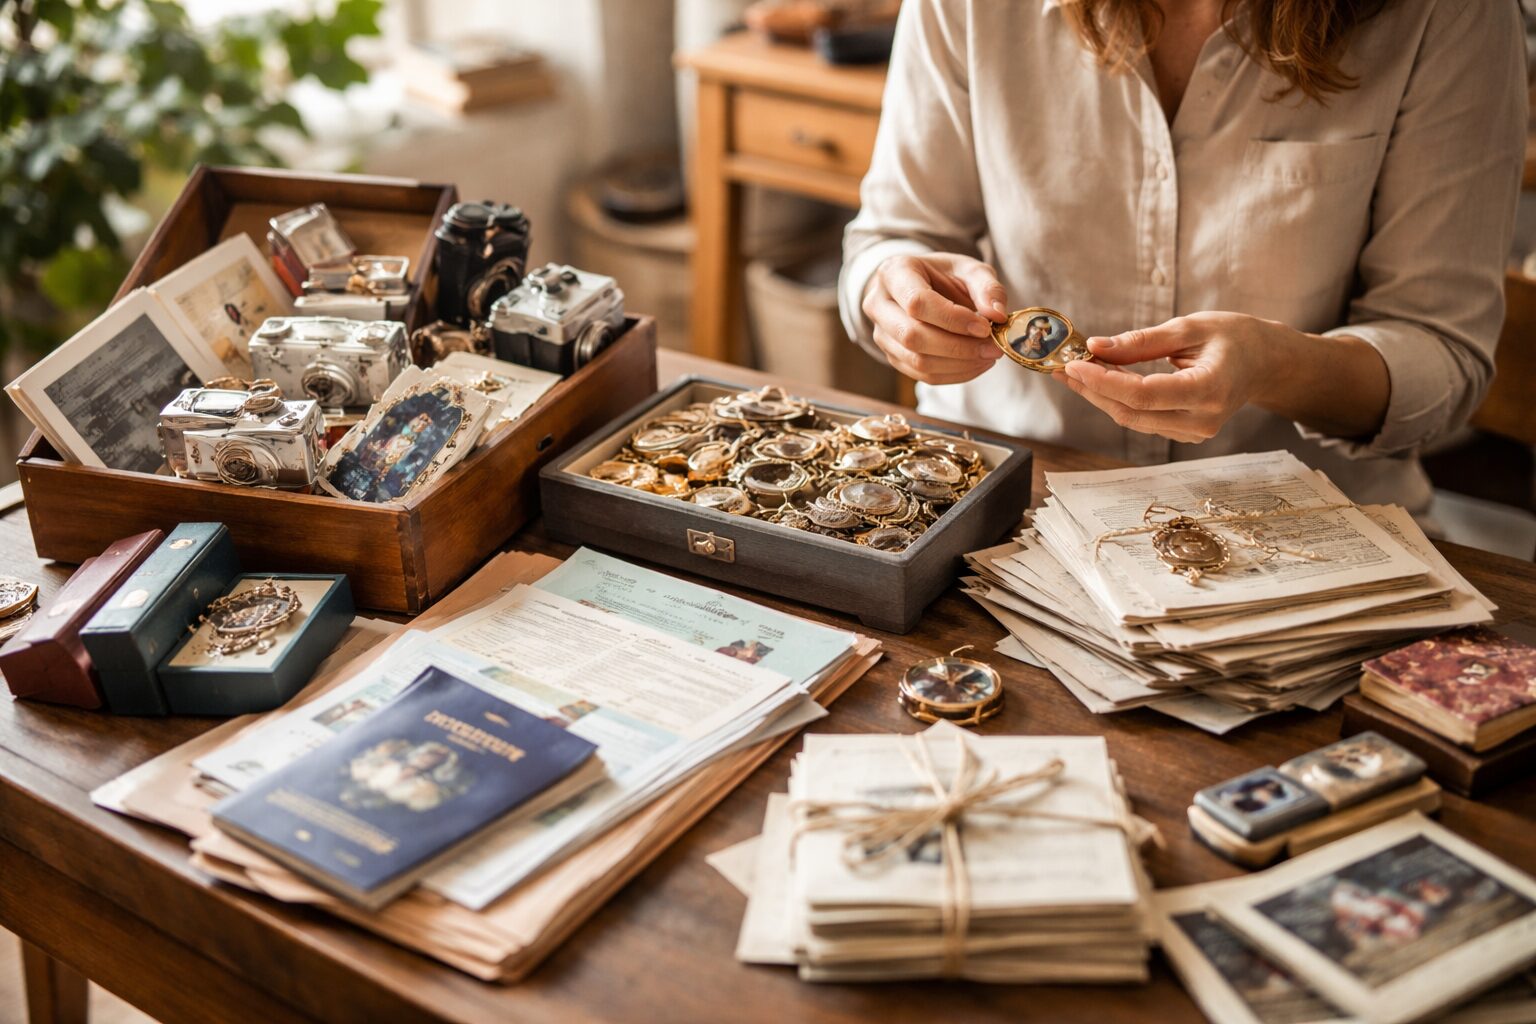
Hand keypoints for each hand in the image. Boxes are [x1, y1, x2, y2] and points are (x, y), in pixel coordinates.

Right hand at [862, 253, 1007, 383]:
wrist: (922, 287)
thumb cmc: (944, 275)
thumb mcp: (968, 269)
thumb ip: (986, 287)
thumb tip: (997, 314)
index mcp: (894, 273)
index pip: (917, 302)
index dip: (952, 319)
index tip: (985, 327)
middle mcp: (878, 304)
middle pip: (912, 336)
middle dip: (958, 347)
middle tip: (992, 347)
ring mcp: (881, 334)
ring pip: (916, 360)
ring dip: (959, 364)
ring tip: (988, 355)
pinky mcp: (892, 356)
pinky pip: (922, 375)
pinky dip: (954, 374)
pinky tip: (976, 363)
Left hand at [1059, 311, 1280, 443]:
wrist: (1266, 362)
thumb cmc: (1235, 338)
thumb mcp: (1191, 327)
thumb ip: (1142, 341)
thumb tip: (1096, 346)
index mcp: (1209, 391)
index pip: (1143, 394)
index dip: (1103, 381)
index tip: (1075, 363)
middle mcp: (1201, 421)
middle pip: (1131, 412)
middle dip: (1093, 389)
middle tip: (1065, 365)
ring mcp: (1194, 433)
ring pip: (1132, 419)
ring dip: (1100, 395)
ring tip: (1077, 369)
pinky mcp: (1185, 434)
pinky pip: (1142, 419)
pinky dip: (1118, 399)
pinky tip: (1102, 380)